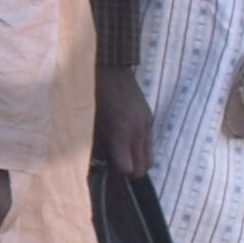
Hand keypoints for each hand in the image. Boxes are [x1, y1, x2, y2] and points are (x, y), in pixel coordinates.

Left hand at [92, 59, 154, 179]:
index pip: (127, 167)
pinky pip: (149, 142)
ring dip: (139, 161)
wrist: (111, 70)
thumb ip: (100, 144)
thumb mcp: (93, 123)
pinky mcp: (150, 118)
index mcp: (120, 133)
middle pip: (143, 166)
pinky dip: (141, 148)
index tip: (109, 170)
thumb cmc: (94, 96)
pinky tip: (129, 143)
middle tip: (118, 168)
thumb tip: (101, 162)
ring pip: (150, 157)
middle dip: (131, 172)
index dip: (119, 172)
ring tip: (124, 157)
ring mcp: (146, 124)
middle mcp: (137, 131)